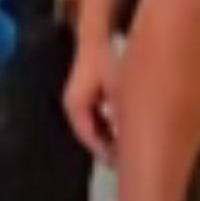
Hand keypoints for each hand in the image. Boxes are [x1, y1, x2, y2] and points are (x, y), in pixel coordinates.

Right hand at [63, 32, 119, 162]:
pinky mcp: (82, 97)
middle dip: (106, 147)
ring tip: (123, 147)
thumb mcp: (117, 89)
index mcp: (76, 106)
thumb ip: (119, 113)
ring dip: (106, 137)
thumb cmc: (104, 62)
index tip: (120, 161)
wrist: (95, 39)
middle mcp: (72, 106)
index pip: (89, 137)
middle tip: (123, 158)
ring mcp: (75, 101)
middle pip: (89, 135)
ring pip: (91, 128)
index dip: (104, 151)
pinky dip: (105, 126)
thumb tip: (127, 134)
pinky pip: (93, 118)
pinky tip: (120, 130)